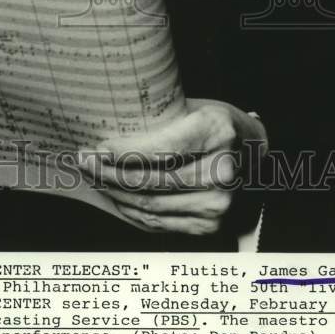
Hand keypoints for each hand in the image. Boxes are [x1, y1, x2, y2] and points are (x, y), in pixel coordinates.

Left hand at [79, 99, 266, 235]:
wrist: (250, 151)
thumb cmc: (213, 123)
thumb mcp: (192, 107)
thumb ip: (158, 120)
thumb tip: (105, 127)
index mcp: (217, 132)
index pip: (160, 148)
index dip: (123, 152)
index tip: (96, 148)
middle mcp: (221, 172)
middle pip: (151, 181)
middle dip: (109, 173)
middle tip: (83, 161)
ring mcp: (218, 204)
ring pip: (150, 205)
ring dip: (114, 193)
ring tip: (93, 178)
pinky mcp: (209, 226)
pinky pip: (158, 223)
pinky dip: (130, 211)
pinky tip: (114, 196)